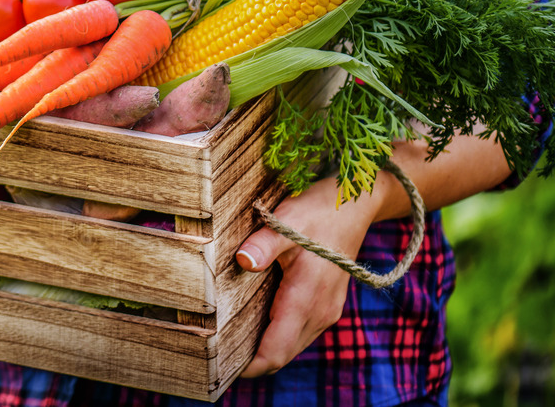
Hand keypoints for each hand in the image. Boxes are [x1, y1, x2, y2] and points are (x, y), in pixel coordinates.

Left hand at [236, 176, 380, 377]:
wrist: (356, 207)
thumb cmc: (319, 212)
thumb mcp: (287, 221)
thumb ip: (264, 244)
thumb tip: (242, 261)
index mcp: (306, 299)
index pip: (275, 352)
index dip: (249, 366)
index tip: (219, 366)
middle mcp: (319, 313)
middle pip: (281, 355)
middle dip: (252, 361)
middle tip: (216, 355)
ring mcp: (326, 311)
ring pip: (290, 346)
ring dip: (265, 349)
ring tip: (229, 340)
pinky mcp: (326, 305)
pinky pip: (299, 333)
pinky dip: (278, 336)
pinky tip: (254, 321)